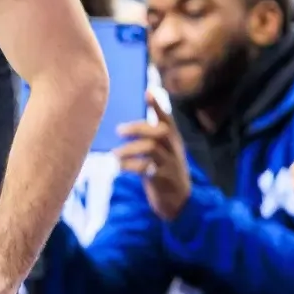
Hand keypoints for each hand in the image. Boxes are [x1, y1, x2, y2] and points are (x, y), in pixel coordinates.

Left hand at [114, 89, 190, 220]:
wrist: (179, 201)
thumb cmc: (163, 172)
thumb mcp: (160, 153)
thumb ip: (148, 139)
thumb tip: (123, 126)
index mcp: (173, 140)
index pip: (167, 118)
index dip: (158, 105)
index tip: (148, 92)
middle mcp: (173, 149)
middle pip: (160, 131)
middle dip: (139, 128)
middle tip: (119, 131)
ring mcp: (170, 164)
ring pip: (151, 148)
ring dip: (129, 149)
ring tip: (115, 154)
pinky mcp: (163, 179)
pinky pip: (146, 169)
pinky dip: (131, 166)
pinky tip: (121, 166)